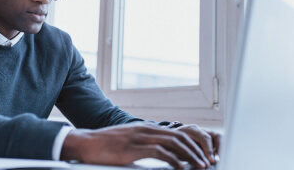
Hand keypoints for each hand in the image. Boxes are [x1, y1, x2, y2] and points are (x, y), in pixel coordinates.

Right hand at [60, 123, 213, 168]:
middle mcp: (146, 130)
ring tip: (199, 166)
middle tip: (206, 162)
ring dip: (190, 156)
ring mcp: (140, 137)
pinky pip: (160, 153)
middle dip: (196, 150)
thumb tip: (159, 154)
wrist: (87, 143)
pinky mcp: (134, 148)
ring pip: (173, 144)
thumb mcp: (129, 142)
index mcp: (146, 128)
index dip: (191, 145)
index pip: (175, 134)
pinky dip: (174, 160)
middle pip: (179, 138)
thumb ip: (144, 145)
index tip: (201, 156)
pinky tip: (181, 168)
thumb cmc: (106, 145)